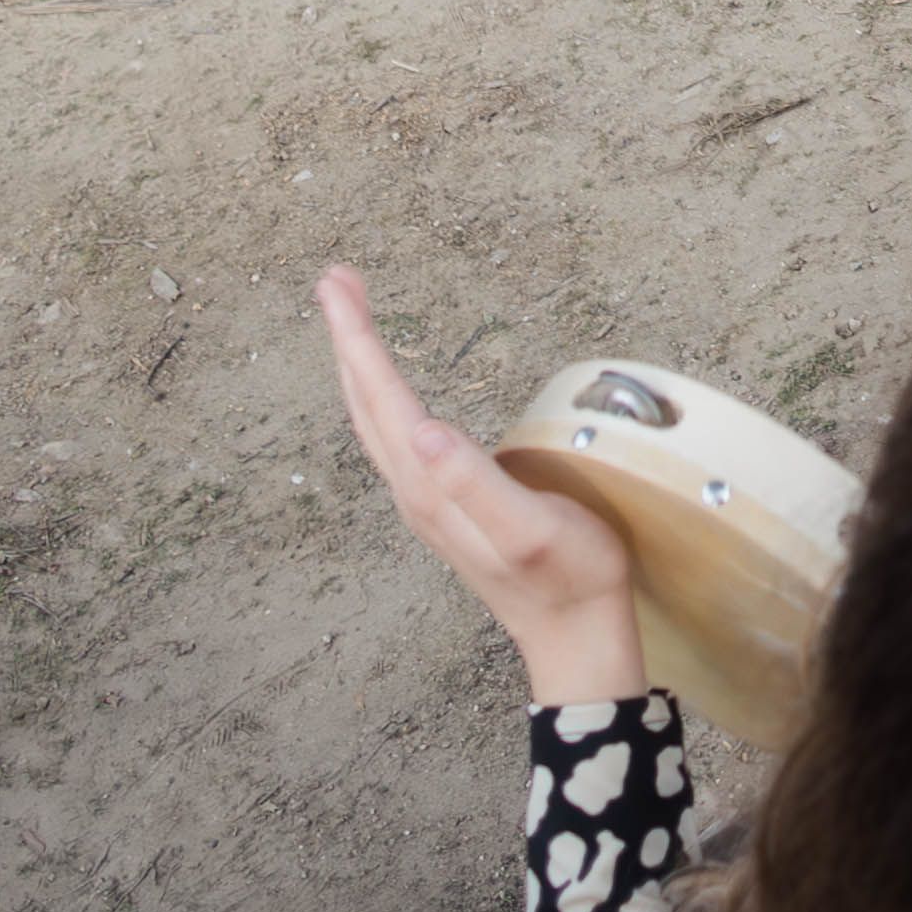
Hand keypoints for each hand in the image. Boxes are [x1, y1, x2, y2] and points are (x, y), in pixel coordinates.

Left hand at [316, 269, 646, 707]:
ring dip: (360, 365)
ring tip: (354, 317)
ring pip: (375, 421)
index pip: (381, 398)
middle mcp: (415, 490)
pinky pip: (394, 438)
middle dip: (348, 339)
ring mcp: (426, 500)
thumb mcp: (528, 527)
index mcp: (429, 486)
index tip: (338, 284)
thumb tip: (422, 429)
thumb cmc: (568, 575)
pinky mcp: (443, 505)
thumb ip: (475, 481)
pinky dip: (382, 396)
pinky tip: (391, 389)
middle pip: (366, 403)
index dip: (358, 339)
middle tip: (336, 279)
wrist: (576, 632)